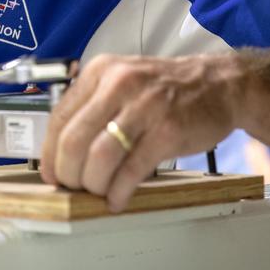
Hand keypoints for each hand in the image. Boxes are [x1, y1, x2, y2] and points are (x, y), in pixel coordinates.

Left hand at [39, 53, 241, 211]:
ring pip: (100, 157)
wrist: (219, 84)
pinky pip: (132, 170)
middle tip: (73, 188)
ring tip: (98, 193)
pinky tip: (118, 198)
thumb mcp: (123, 80)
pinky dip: (119, 191)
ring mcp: (145, 107)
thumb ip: (93, 107)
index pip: (59, 118)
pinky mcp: (168, 131)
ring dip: (93, 185)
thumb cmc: (166, 88)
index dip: (50, 153)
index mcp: (101, 71)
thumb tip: (63, 152)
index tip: (52, 173)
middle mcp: (120, 84)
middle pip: (74, 140)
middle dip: (68, 174)